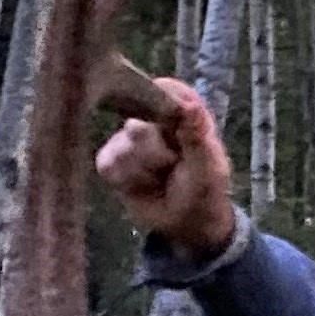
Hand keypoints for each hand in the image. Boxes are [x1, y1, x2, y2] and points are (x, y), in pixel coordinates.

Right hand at [94, 77, 235, 266]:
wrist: (188, 225)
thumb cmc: (204, 190)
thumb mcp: (208, 167)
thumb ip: (196, 136)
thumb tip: (190, 106)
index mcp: (183, 111)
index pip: (166, 90)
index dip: (162, 105)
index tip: (170, 130)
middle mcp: (152, 118)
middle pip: (136, 124)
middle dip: (153, 152)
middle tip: (171, 165)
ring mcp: (129, 138)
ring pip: (120, 147)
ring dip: (141, 171)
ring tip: (158, 179)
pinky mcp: (112, 159)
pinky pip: (107, 164)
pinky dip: (126, 180)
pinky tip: (141, 186)